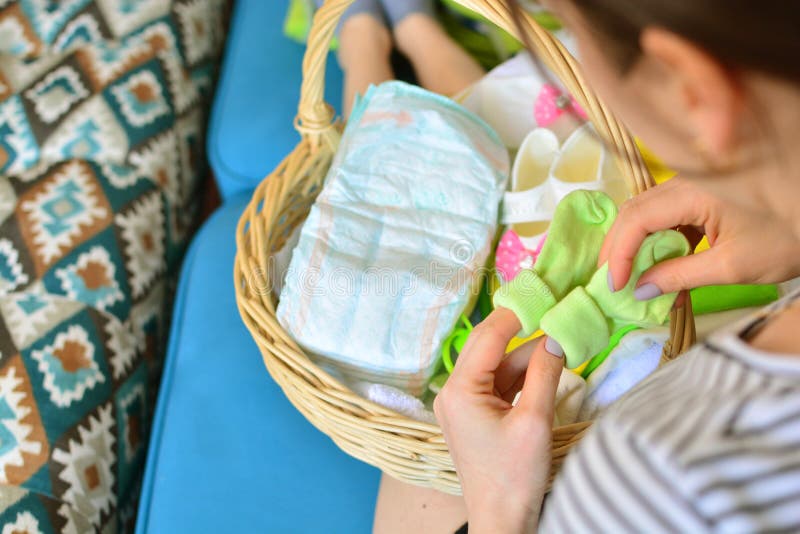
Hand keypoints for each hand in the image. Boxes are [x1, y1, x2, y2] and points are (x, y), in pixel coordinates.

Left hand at [434, 307, 563, 532]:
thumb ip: (545, 373)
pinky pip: (498, 383)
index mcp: (459, 390)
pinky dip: (522, 375)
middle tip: (552, 309)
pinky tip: (547, 366)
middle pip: (489, 345)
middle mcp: (452, 391)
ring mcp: (461, 402)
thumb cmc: (514, 477)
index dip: (517, 313)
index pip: (489, 336)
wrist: (502, 521)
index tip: (544, 294)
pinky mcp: (474, 413)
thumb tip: (556, 335)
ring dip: (527, 356)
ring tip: (561, 342)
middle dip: (522, 329)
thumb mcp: (535, 421)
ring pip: (497, 364)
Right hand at [600, 176, 799, 299]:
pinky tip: (660, 266)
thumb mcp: (734, 266)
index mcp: (696, 192)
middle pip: (635, 210)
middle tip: (611, 281)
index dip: (619, 253)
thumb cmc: (789, 238)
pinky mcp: (704, 194)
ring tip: (631, 277)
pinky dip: (658, 240)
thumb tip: (641, 291)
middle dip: (618, 247)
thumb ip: (681, 277)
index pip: (637, 219)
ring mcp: (695, 185)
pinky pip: (668, 213)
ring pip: (648, 211)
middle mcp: (689, 181)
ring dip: (635, 244)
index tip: (616, 286)